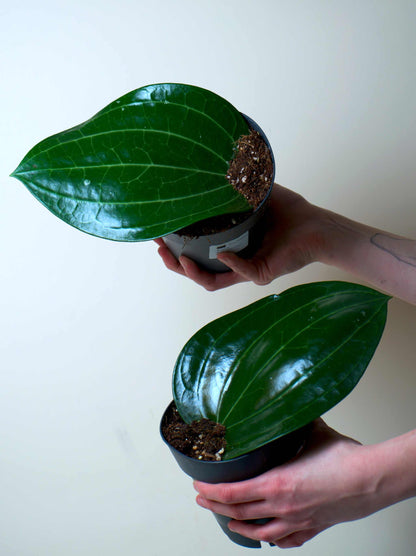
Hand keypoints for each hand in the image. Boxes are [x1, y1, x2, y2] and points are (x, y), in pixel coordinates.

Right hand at [155, 185, 326, 290]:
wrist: (317, 225)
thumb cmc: (289, 212)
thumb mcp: (255, 195)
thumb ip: (235, 186)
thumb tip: (213, 165)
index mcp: (228, 246)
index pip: (196, 253)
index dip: (175, 248)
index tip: (159, 234)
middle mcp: (233, 262)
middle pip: (196, 270)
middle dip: (174, 262)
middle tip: (159, 248)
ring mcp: (246, 271)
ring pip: (210, 281)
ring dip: (191, 272)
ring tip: (178, 258)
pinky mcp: (261, 274)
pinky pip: (240, 272)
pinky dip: (228, 264)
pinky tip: (220, 253)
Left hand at [194, 420, 386, 547]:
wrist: (370, 480)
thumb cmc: (343, 458)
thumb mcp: (310, 432)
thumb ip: (292, 421)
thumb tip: (285, 406)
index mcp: (276, 483)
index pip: (232, 493)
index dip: (211, 492)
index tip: (198, 486)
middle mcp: (282, 507)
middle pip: (239, 514)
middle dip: (216, 508)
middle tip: (202, 501)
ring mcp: (297, 521)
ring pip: (259, 533)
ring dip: (238, 528)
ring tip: (227, 523)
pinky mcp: (313, 527)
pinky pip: (288, 541)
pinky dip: (273, 541)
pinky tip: (269, 538)